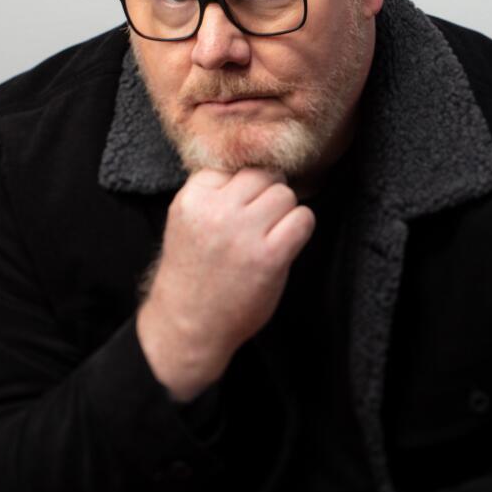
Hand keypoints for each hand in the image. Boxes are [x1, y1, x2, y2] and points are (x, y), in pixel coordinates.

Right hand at [137, 167, 315, 399]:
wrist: (188, 325)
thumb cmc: (194, 274)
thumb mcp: (188, 223)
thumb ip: (215, 195)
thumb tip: (262, 168)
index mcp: (192, 199)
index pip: (233, 166)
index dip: (241, 188)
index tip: (238, 210)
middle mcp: (216, 211)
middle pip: (262, 175)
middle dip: (267, 194)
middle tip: (261, 221)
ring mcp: (243, 233)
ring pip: (285, 194)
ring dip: (284, 212)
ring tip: (270, 235)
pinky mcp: (269, 256)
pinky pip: (303, 219)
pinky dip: (300, 228)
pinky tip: (285, 244)